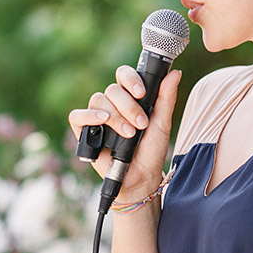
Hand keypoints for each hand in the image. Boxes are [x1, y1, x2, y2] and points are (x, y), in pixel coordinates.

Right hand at [68, 66, 181, 200]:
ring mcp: (96, 118)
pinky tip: (101, 122)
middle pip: (112, 89)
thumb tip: (175, 74)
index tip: (141, 93)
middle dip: (128, 106)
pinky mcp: (83, 132)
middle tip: (141, 124)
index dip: (130, 79)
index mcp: (129, 98)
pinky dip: (88, 116)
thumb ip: (166, 98)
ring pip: (98, 100)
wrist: (141, 178)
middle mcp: (112, 105)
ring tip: (128, 134)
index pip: (124, 76)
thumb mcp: (162, 124)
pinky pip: (77, 116)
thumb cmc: (151, 152)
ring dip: (115, 117)